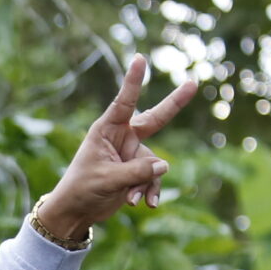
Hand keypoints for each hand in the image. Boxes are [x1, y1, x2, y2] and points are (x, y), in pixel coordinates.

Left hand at [44, 57, 197, 236]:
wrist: (77, 211)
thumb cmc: (82, 189)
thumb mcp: (108, 179)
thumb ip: (136, 172)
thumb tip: (164, 166)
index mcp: (107, 130)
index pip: (124, 101)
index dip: (133, 81)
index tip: (140, 58)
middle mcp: (122, 138)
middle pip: (155, 119)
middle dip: (175, 103)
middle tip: (193, 83)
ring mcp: (132, 154)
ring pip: (154, 164)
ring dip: (146, 182)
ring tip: (133, 199)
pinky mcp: (137, 172)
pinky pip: (153, 178)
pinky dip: (150, 191)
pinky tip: (144, 205)